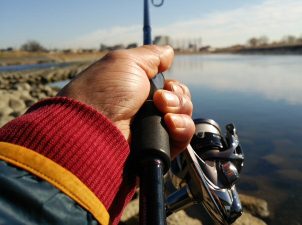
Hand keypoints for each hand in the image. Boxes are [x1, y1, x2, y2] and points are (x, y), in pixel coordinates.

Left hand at [57, 45, 194, 157]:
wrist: (93, 130)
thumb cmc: (105, 92)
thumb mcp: (126, 62)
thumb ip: (151, 56)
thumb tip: (168, 52)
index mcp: (138, 92)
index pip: (170, 90)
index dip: (174, 86)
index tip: (167, 84)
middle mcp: (145, 112)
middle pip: (181, 102)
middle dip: (178, 97)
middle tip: (160, 99)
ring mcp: (152, 133)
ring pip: (185, 119)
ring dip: (180, 109)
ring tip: (164, 113)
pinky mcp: (158, 151)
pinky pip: (183, 138)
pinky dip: (182, 128)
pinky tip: (169, 124)